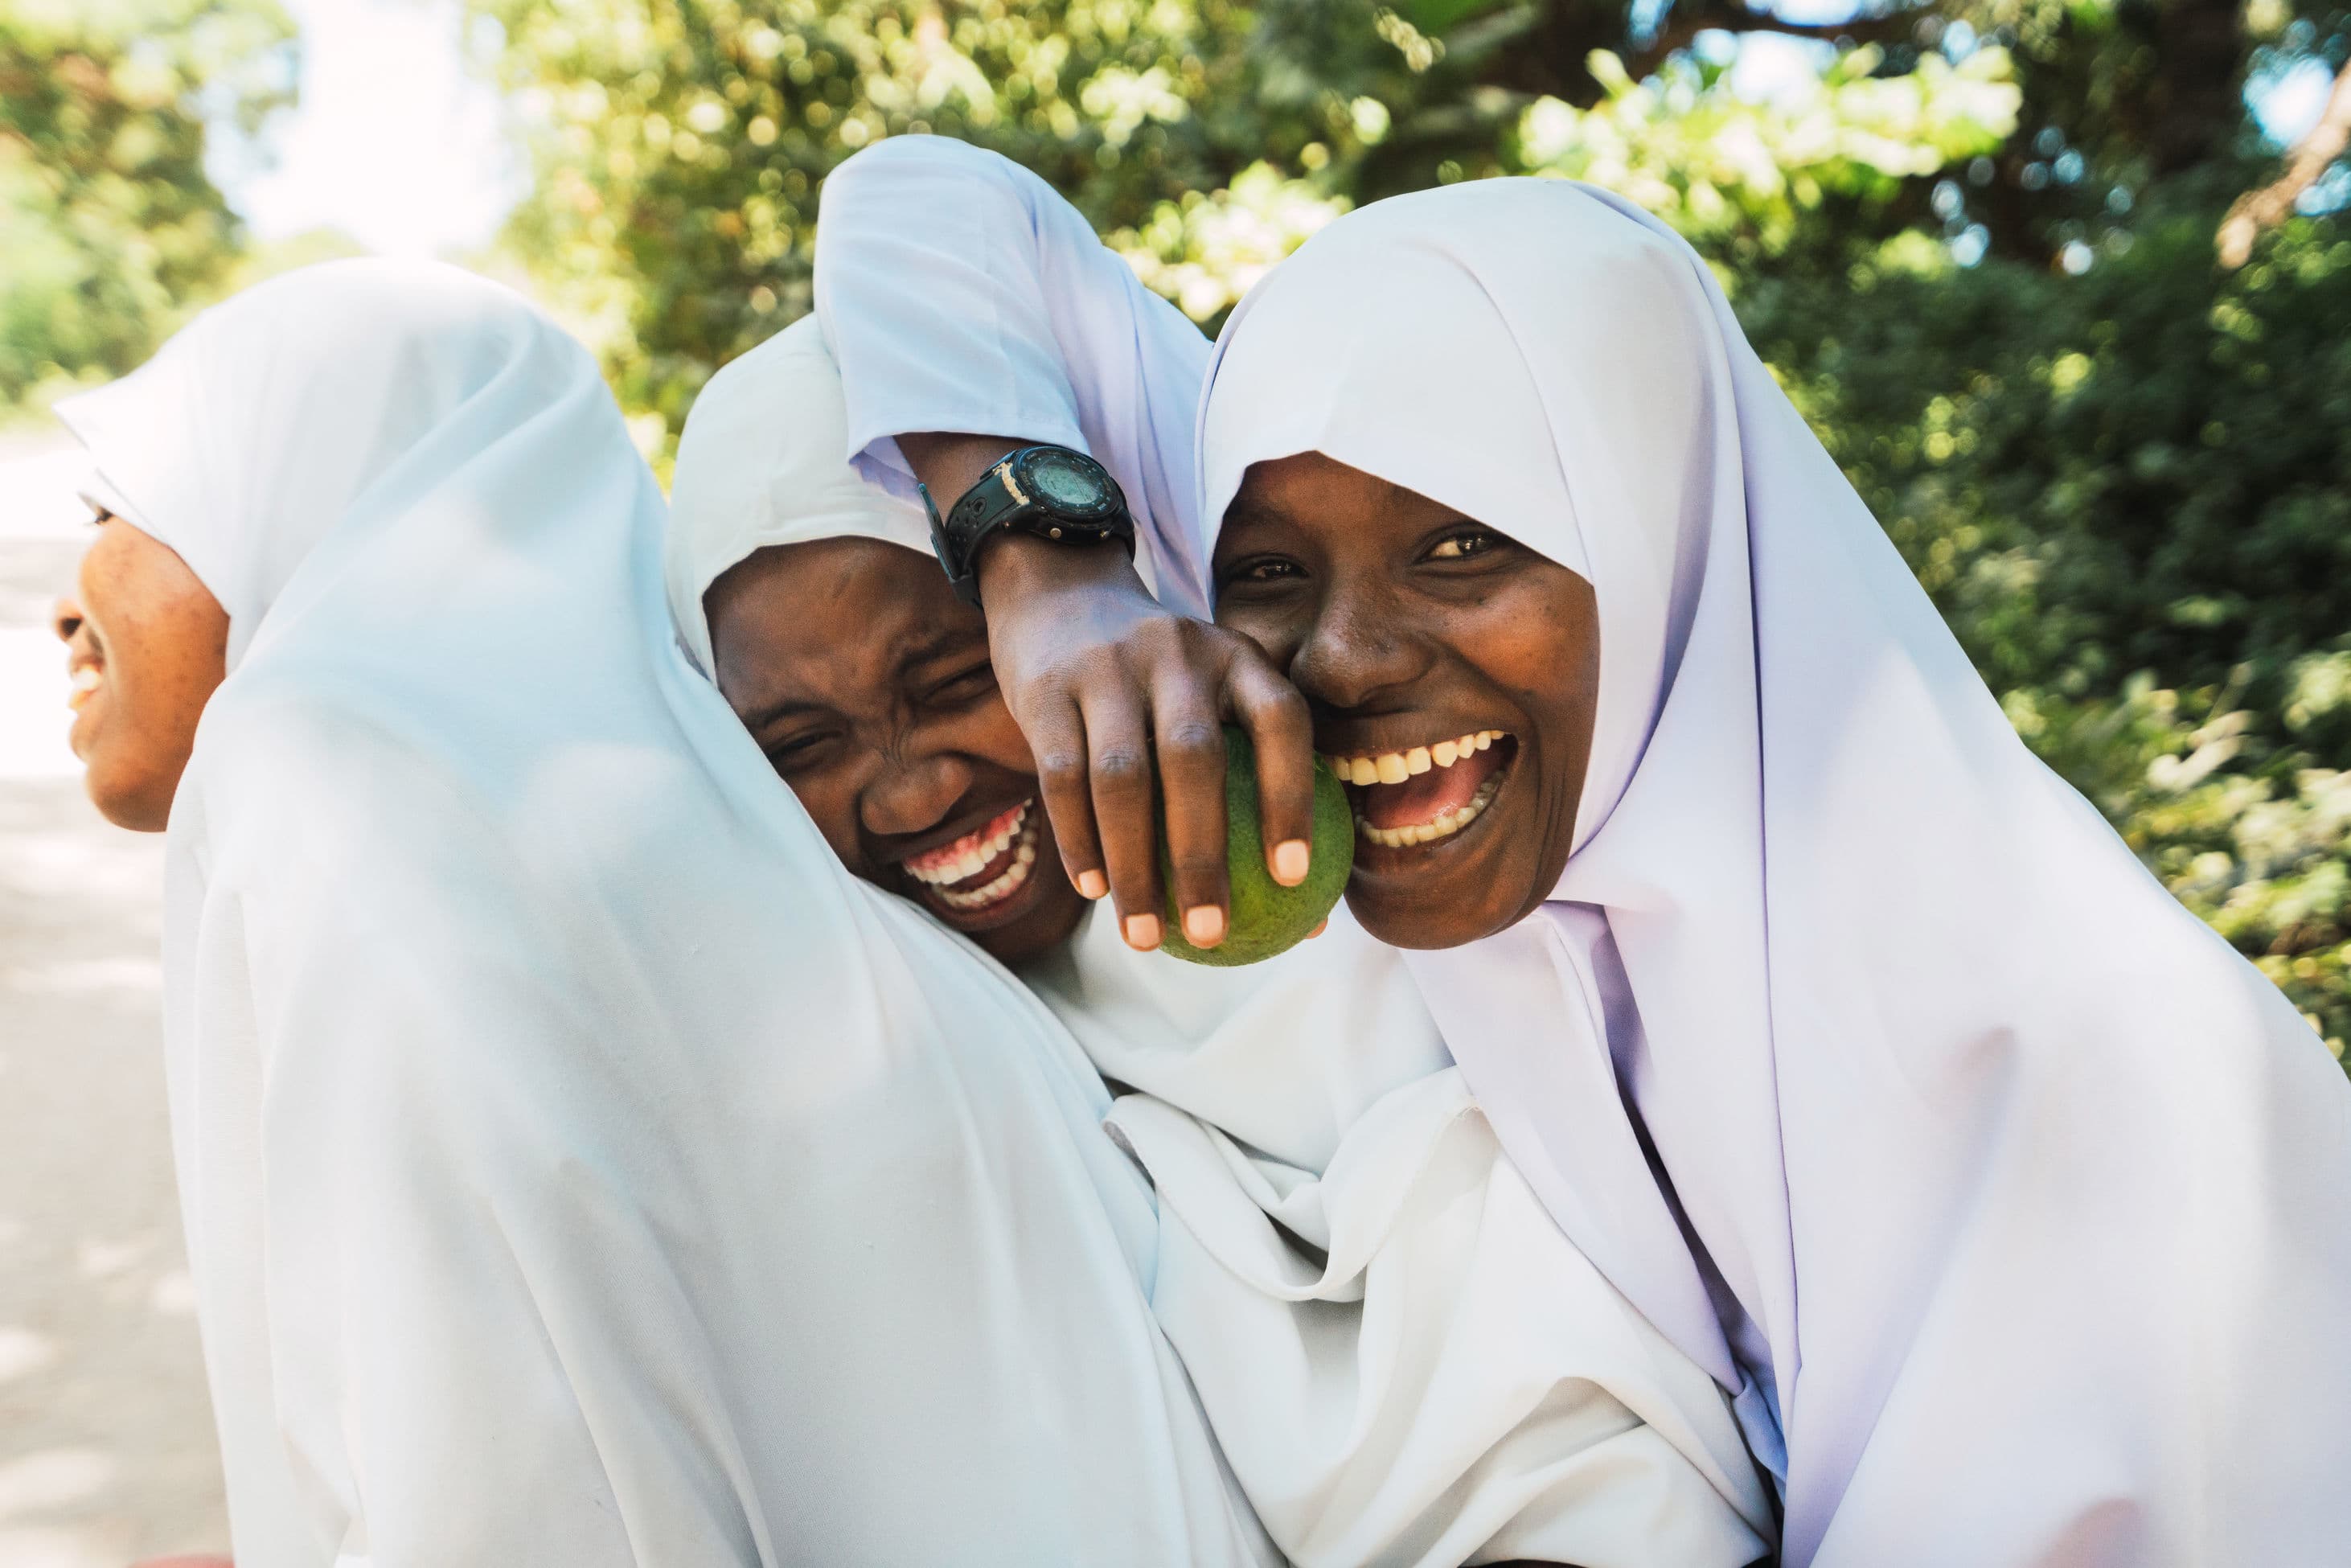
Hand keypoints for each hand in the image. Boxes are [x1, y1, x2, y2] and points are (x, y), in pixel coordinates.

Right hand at [901, 433, 1318, 952]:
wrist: (1062, 595)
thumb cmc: (1162, 680)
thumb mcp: (1217, 693)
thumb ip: (1257, 781)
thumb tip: (1314, 918)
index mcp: (1235, 655)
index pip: (1279, 720)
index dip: (1292, 796)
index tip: (1294, 877)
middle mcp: (1177, 652)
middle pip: (1192, 760)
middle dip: (1202, 855)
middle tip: (1212, 933)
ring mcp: (1107, 667)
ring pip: (1121, 778)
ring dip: (1133, 866)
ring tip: (1146, 936)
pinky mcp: (1048, 689)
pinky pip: (1062, 778)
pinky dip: (1079, 840)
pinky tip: (1095, 891)